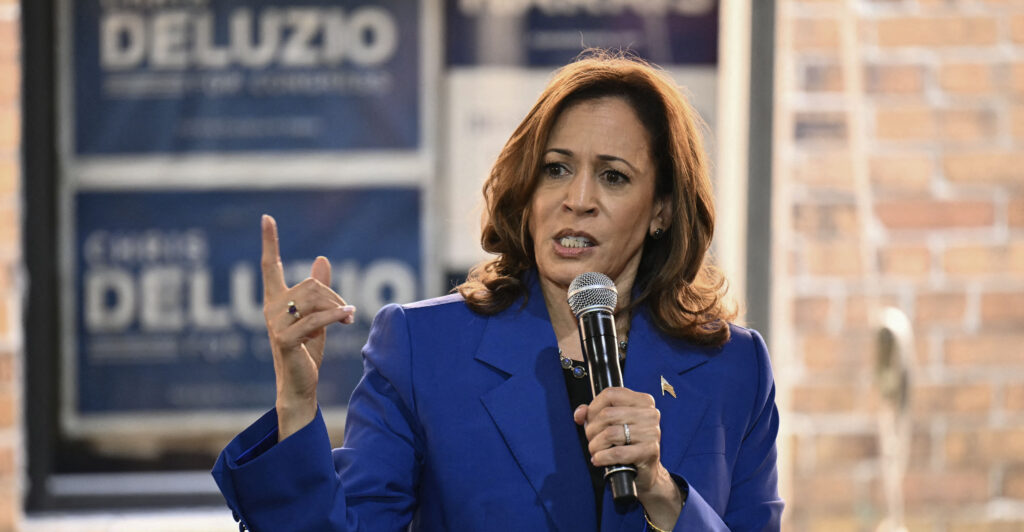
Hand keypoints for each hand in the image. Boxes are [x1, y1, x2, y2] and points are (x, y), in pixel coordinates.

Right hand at [261, 214, 355, 440]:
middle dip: (334, 296)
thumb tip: (322, 259)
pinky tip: (348, 318)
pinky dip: (335, 317)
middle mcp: (271, 309)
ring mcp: (275, 324)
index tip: (267, 218)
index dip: (270, 242)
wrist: (300, 384)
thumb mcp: (317, 315)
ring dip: (337, 308)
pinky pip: (315, 319)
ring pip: (314, 299)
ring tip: (346, 320)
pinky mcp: (283, 339)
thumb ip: (320, 289)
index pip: (270, 266)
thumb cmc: (307, 349)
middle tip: (346, 313)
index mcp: (275, 300)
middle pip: (310, 284)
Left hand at [574, 387, 682, 527]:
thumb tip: (580, 413)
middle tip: (592, 439)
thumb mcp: (611, 424)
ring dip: (596, 445)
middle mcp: (650, 414)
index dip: (593, 407)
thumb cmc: (628, 444)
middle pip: (607, 414)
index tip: (589, 419)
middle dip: (592, 429)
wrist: (645, 470)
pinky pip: (618, 453)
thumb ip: (593, 414)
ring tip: (595, 451)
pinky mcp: (650, 451)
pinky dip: (603, 457)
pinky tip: (599, 459)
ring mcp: (652, 432)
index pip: (610, 394)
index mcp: (643, 401)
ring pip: (610, 433)